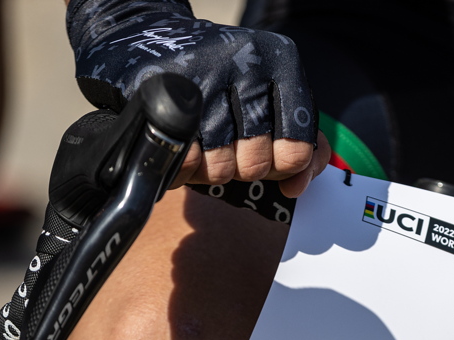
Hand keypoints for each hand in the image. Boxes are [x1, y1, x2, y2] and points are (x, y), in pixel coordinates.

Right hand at [67, 0, 321, 189]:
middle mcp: (247, 61)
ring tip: (203, 144)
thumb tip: (296, 187)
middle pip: (256, 163)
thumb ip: (302, 147)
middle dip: (240, 167)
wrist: (151, 38)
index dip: (280, 167)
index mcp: (282, 62)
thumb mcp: (271, 102)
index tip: (267, 155)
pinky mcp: (166, 87)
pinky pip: (184, 160)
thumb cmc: (221, 81)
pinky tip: (181, 147)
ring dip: (208, 170)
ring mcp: (205, 72)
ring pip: (220, 166)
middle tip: (227, 145)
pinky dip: (182, 169)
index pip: (297, 149)